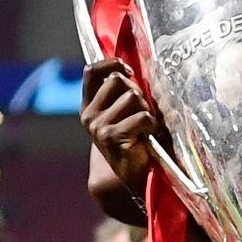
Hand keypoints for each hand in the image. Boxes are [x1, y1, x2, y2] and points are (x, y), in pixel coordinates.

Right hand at [80, 58, 159, 194]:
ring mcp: (98, 126)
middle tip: (144, 111)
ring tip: (147, 126)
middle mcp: (89, 115)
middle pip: (117, 80)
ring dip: (146, 108)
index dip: (111, 64)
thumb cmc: (134, 140)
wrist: (132, 177)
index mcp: (88, 106)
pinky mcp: (112, 137)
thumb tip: (131, 69)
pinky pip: (142, 116)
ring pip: (132, 97)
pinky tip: (150, 135)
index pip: (91, 71)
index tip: (129, 72)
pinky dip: (152, 124)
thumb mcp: (123, 114)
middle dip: (137, 91)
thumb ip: (121, 94)